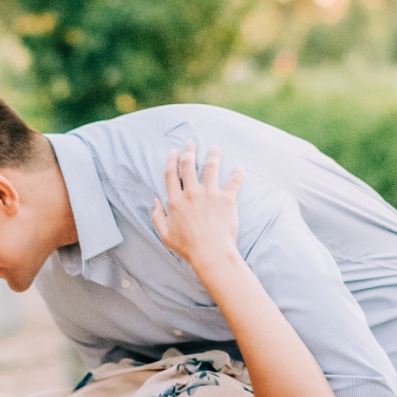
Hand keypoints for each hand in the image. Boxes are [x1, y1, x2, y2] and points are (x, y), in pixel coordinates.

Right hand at [149, 146, 244, 275]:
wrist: (211, 253)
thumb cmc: (187, 247)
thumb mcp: (164, 234)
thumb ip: (157, 216)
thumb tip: (155, 200)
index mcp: (175, 200)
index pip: (171, 173)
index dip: (171, 160)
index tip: (174, 151)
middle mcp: (192, 193)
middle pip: (189, 165)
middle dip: (189, 150)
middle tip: (191, 143)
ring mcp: (210, 195)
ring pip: (211, 167)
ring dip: (213, 155)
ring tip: (214, 148)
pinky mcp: (227, 200)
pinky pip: (234, 182)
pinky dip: (238, 173)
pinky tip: (240, 167)